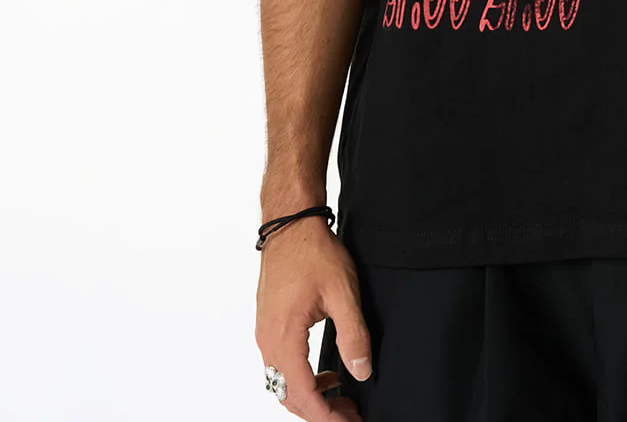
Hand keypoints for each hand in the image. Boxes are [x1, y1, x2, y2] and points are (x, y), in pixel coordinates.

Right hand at [255, 216, 371, 418]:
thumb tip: (362, 372)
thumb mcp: (343, 292)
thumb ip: (353, 335)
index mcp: (284, 338)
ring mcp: (265, 334)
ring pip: (284, 384)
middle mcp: (268, 341)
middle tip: (350, 415)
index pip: (303, 395)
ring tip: (342, 399)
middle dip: (321, 413)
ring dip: (312, 397)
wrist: (290, 225)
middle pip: (290, 397)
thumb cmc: (313, 252)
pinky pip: (281, 366)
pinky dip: (303, 379)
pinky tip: (326, 374)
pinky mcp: (268, 325)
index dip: (327, 417)